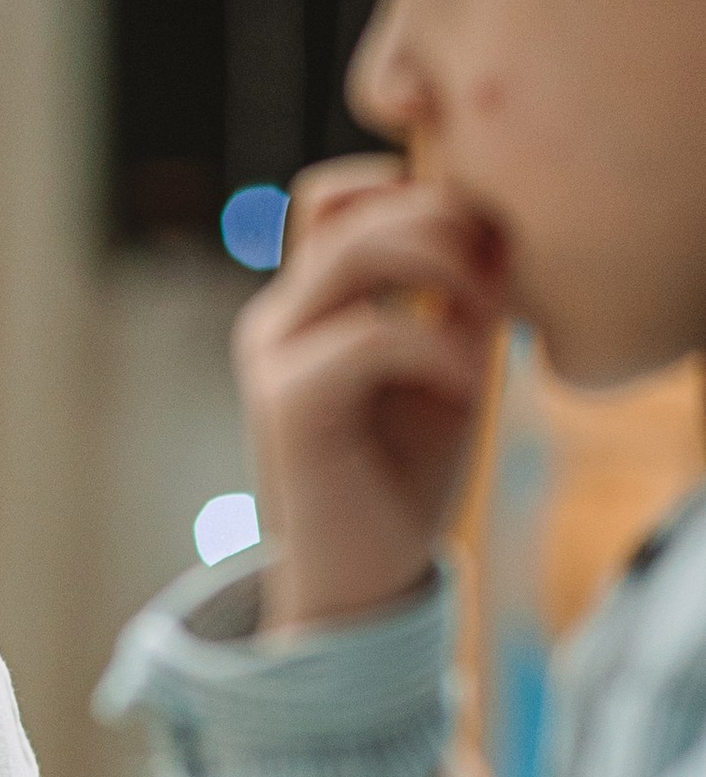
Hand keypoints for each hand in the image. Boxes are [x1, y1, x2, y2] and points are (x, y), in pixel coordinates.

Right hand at [236, 162, 507, 633]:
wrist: (360, 583)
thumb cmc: (402, 479)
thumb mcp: (449, 367)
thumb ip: (462, 300)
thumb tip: (503, 228)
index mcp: (310, 304)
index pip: (341, 194)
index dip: (414, 193)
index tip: (485, 251)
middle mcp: (279, 317)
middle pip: (347, 202)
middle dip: (441, 220)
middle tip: (498, 282)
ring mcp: (272, 355)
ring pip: (351, 248)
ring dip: (440, 267)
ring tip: (484, 319)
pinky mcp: (285, 403)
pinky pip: (369, 334)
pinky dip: (434, 347)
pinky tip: (464, 389)